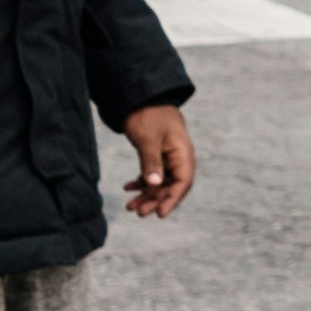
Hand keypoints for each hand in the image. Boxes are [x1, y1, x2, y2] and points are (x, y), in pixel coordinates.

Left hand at [120, 106, 196, 222]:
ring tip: (130, 206)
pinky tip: (127, 187)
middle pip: (171, 186)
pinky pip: (152, 174)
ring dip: (146, 195)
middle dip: (155, 201)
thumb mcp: (148, 139)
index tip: (159, 214)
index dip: (172, 200)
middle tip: (138, 213)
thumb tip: (153, 185)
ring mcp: (168, 157)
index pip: (182, 183)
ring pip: (160, 183)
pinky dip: (141, 182)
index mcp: (182, 154)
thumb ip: (151, 162)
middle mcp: (178, 158)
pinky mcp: (157, 155)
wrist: (142, 96)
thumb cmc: (148, 115)